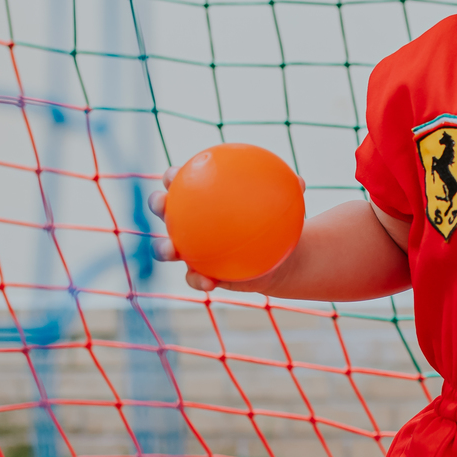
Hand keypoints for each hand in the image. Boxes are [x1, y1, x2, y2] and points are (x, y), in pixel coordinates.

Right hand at [148, 165, 305, 294]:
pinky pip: (194, 278)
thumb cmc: (274, 221)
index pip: (180, 181)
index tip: (174, 173)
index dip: (171, 175)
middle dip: (157, 204)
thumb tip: (300, 181)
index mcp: (202, 198)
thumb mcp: (281, 207)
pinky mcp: (200, 273)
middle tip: (163, 204)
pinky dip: (198, 280)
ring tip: (173, 250)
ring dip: (163, 248)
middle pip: (163, 209)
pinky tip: (209, 283)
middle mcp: (189, 222)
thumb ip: (288, 192)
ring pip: (167, 248)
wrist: (276, 256)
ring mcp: (191, 248)